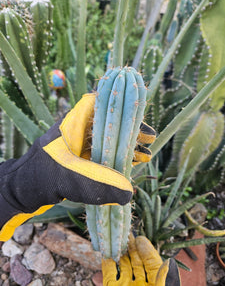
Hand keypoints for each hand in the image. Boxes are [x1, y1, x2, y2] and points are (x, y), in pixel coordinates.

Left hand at [0, 93, 155, 240]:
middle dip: (129, 129)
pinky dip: (118, 157)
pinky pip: (104, 153)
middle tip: (149, 138)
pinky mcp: (82, 158)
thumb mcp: (70, 179)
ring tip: (145, 154)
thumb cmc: (41, 177)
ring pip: (108, 138)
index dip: (119, 107)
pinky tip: (131, 164)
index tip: (138, 117)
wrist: (24, 189)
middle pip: (108, 121)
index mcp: (73, 125)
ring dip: (126, 144)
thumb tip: (129, 193)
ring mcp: (80, 145)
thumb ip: (98, 185)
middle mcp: (78, 131)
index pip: (98, 104)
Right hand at [102, 234, 180, 285]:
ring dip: (118, 251)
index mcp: (156, 283)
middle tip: (125, 232)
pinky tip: (106, 252)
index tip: (139, 237)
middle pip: (136, 260)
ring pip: (122, 265)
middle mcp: (141, 284)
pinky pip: (109, 275)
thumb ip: (163, 278)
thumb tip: (166, 262)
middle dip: (131, 245)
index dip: (145, 249)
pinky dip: (106, 263)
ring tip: (115, 237)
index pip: (151, 262)